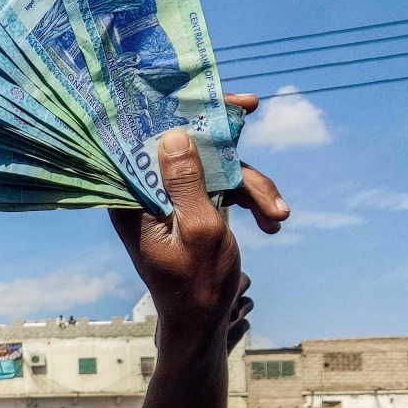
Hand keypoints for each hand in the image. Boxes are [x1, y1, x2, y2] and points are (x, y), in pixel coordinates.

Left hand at [114, 93, 285, 333]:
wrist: (204, 320)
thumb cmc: (197, 283)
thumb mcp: (199, 230)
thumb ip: (187, 182)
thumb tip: (172, 134)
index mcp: (130, 198)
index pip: (142, 136)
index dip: (173, 105)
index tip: (203, 87)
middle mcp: (144, 192)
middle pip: (180, 140)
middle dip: (225, 139)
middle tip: (251, 105)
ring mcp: (169, 196)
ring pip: (210, 164)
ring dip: (249, 183)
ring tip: (277, 214)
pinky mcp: (190, 203)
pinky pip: (220, 183)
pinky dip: (249, 198)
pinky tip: (273, 220)